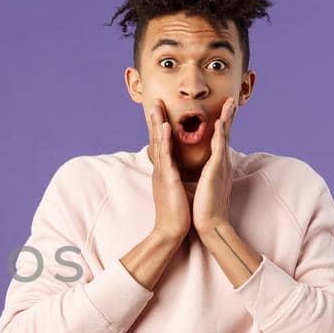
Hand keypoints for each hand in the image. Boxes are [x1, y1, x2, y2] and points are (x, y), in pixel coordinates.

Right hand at [145, 97, 190, 240]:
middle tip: (154, 101)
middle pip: (156, 139)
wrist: (171, 231)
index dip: (160, 128)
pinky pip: (165, 156)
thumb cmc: (177, 213)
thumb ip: (176, 179)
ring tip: (156, 107)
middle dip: (155, 120)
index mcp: (164, 172)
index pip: (162, 145)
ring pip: (158, 144)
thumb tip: (179, 174)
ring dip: (156, 123)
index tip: (161, 112)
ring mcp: (162, 173)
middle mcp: (160, 169)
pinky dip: (164, 140)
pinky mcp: (167, 179)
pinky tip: (164, 127)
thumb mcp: (176, 191)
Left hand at [192, 96, 238, 232]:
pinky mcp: (216, 171)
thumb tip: (205, 171)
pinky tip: (220, 121)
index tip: (224, 111)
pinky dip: (220, 134)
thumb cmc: (205, 208)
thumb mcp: (205, 186)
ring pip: (225, 137)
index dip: (224, 125)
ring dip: (227, 118)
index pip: (222, 141)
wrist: (210, 225)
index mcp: (219, 167)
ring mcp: (222, 166)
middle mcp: (223, 164)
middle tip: (232, 100)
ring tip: (230, 103)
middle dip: (229, 116)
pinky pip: (219, 148)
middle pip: (227, 134)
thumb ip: (207, 175)